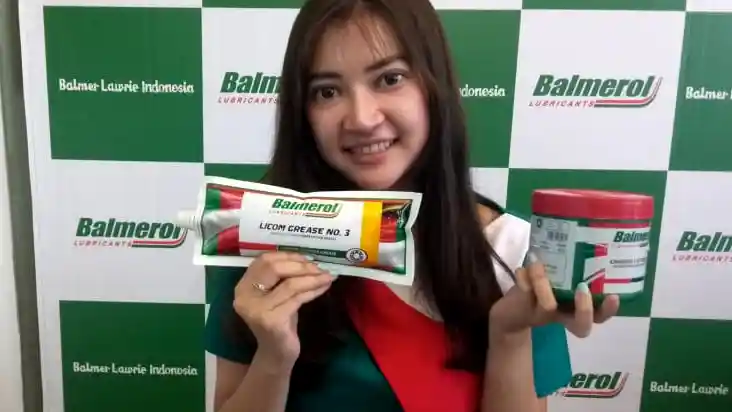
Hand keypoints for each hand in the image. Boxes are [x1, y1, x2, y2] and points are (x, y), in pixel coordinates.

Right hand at [233, 251, 335, 367]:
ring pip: (289, 284)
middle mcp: (245, 296)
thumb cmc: (280, 321)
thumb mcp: (278, 295)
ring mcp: (256, 309)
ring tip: (328, 276)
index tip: (307, 258)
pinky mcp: (271, 320)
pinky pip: (297, 298)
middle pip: (274, 268)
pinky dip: (313, 290)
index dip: (287, 256)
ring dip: (312, 278)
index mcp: (243, 286)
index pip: (264, 260)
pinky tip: (324, 288)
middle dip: (301, 265)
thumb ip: (284, 277)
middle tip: (320, 267)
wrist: (277, 353)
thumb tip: (309, 259)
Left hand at [489, 260, 619, 339]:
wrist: (510, 313)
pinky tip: (522, 269)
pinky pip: (525, 295)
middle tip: (582, 288)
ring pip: (549, 306)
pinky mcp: (523, 309)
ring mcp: (542, 315)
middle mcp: (562, 316)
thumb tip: (582, 232)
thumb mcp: (558, 278)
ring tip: (539, 264)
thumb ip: (570, 265)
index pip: (599, 316)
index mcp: (575, 309)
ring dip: (544, 283)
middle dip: (585, 309)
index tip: (614, 296)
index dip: (609, 311)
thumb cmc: (540, 290)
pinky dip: (523, 278)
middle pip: (581, 326)